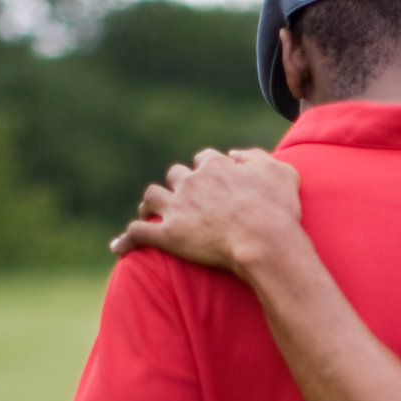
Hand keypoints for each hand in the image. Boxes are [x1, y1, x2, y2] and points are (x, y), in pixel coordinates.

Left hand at [112, 148, 303, 274]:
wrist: (264, 240)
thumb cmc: (278, 208)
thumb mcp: (281, 172)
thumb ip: (257, 158)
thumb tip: (236, 154)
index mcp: (216, 166)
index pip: (205, 159)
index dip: (208, 170)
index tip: (213, 181)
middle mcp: (192, 182)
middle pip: (176, 175)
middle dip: (179, 185)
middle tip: (184, 199)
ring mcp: (177, 208)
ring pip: (152, 197)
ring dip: (151, 204)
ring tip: (150, 213)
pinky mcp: (168, 234)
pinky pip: (138, 233)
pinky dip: (127, 239)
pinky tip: (119, 247)